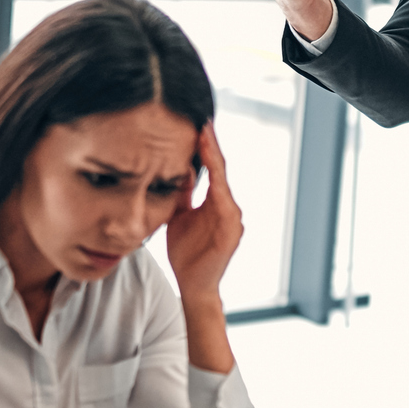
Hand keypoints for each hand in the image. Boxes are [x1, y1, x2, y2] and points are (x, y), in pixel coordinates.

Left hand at [166, 123, 242, 307]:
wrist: (194, 285)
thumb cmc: (187, 254)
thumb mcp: (178, 216)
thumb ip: (181, 195)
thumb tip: (176, 169)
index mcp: (215, 202)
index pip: (211, 168)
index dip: (204, 146)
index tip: (196, 124)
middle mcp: (228, 207)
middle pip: (220, 169)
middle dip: (211, 145)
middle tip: (203, 122)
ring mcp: (232, 218)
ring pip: (223, 181)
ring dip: (214, 160)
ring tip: (205, 138)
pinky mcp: (231, 230)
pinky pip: (224, 202)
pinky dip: (218, 184)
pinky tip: (211, 169)